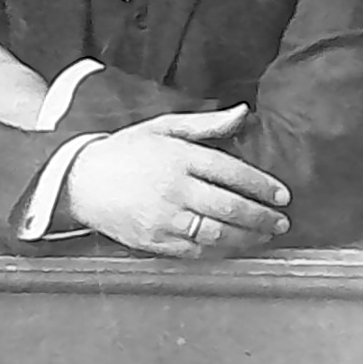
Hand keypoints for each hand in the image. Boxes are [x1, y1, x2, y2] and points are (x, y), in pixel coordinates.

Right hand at [65, 105, 291, 258]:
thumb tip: (243, 113)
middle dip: (261, 217)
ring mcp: (163, 218)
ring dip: (247, 237)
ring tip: (264, 236)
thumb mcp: (163, 128)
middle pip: (229, 207)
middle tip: (281, 221)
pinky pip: (195, 250)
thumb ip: (205, 124)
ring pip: (217, 233)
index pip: (231, 172)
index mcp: (178, 157)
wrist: (80, 181)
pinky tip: (234, 247)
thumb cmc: (124, 152)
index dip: (261, 186)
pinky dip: (220, 250)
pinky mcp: (154, 241)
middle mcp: (173, 189)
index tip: (282, 195)